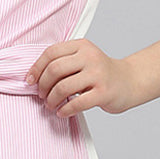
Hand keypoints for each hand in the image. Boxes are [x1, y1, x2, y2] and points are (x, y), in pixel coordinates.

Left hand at [23, 40, 138, 116]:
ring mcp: (98, 75)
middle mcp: (90, 57)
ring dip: (51, 99)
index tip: (30, 81)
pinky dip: (64, 110)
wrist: (129, 82)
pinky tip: (61, 112)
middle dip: (43, 86)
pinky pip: (76, 103)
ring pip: (63, 87)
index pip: (51, 53)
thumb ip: (63, 62)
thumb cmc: (100, 73)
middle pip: (54, 69)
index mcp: (82, 45)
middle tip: (42, 95)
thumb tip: (34, 77)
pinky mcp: (104, 93)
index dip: (36, 68)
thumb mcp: (84, 58)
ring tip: (50, 105)